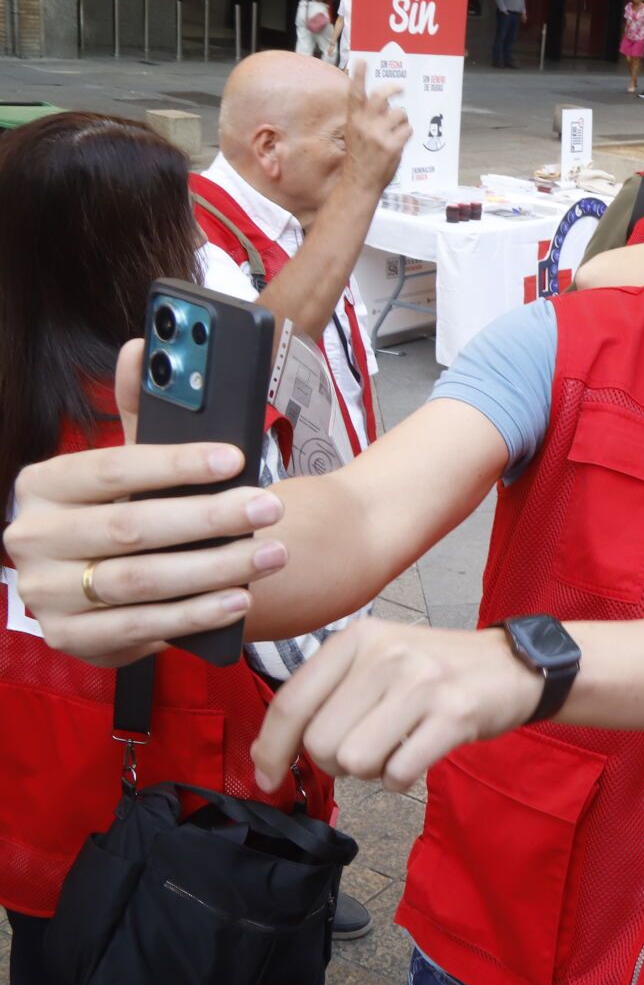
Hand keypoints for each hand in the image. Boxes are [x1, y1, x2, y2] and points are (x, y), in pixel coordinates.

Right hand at [1, 342, 287, 668]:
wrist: (96, 589)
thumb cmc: (123, 510)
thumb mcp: (128, 464)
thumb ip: (136, 409)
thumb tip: (141, 346)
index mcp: (44, 486)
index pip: (111, 469)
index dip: (174, 463)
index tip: (234, 457)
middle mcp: (33, 539)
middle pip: (131, 529)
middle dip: (209, 518)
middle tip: (269, 507)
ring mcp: (47, 594)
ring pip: (141, 581)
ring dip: (214, 569)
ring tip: (270, 554)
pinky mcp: (72, 638)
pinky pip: (142, 627)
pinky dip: (196, 614)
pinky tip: (239, 598)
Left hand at [252, 617, 542, 794]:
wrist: (513, 665)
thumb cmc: (435, 670)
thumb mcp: (378, 659)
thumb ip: (327, 695)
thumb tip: (269, 754)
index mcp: (358, 638)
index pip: (291, 703)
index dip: (270, 750)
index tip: (269, 777)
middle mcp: (386, 655)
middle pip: (320, 742)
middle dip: (336, 762)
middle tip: (366, 749)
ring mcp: (422, 683)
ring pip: (355, 761)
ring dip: (371, 771)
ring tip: (395, 749)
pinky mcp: (454, 714)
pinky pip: (399, 772)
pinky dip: (401, 779)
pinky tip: (417, 759)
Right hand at [340, 59, 412, 201]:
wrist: (360, 181)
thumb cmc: (360, 156)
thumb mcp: (355, 133)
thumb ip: (367, 117)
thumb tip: (385, 101)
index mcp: (354, 120)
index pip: (355, 93)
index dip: (359, 76)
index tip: (362, 61)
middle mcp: (365, 124)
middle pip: (381, 96)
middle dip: (393, 88)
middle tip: (401, 86)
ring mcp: (378, 134)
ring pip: (400, 113)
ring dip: (403, 119)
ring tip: (397, 130)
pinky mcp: (392, 145)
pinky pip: (407, 130)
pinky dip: (406, 134)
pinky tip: (399, 142)